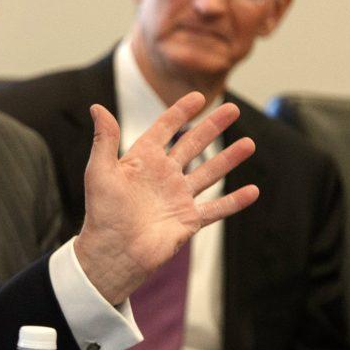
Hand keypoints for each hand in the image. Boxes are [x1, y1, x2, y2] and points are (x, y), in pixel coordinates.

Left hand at [75, 92, 258, 304]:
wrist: (114, 252)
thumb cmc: (103, 212)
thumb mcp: (100, 171)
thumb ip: (104, 139)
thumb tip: (96, 107)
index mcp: (143, 160)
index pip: (164, 129)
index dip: (180, 113)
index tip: (198, 97)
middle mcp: (163, 176)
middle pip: (193, 145)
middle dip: (212, 127)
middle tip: (232, 109)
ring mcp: (178, 197)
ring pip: (210, 173)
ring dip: (229, 158)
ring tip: (249, 143)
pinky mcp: (188, 219)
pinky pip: (216, 208)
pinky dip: (235, 201)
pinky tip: (253, 191)